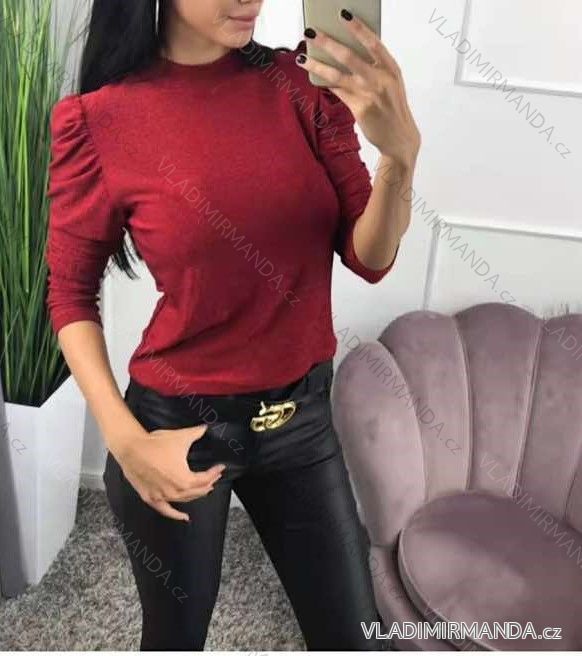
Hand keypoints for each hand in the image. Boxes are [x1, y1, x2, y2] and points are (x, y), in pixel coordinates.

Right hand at [117, 423, 225, 521]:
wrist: (132, 448)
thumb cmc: (154, 444)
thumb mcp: (181, 437)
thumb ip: (197, 433)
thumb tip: (205, 428)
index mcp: (184, 479)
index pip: (205, 479)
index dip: (215, 473)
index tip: (220, 468)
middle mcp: (174, 491)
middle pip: (197, 491)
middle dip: (208, 483)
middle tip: (214, 477)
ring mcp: (162, 496)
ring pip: (185, 500)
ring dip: (196, 495)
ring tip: (204, 490)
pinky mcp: (150, 498)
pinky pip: (166, 510)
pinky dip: (175, 514)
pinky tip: (183, 517)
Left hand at [297, 10, 420, 169]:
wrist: (399, 137)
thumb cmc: (392, 108)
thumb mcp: (390, 84)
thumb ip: (374, 69)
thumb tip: (346, 54)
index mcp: (391, 68)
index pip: (373, 42)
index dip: (357, 27)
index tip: (343, 14)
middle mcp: (380, 79)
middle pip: (349, 56)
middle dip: (327, 42)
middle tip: (311, 32)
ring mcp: (369, 94)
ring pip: (337, 75)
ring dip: (317, 65)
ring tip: (302, 58)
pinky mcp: (359, 109)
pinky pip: (338, 92)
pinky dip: (326, 84)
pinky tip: (315, 77)